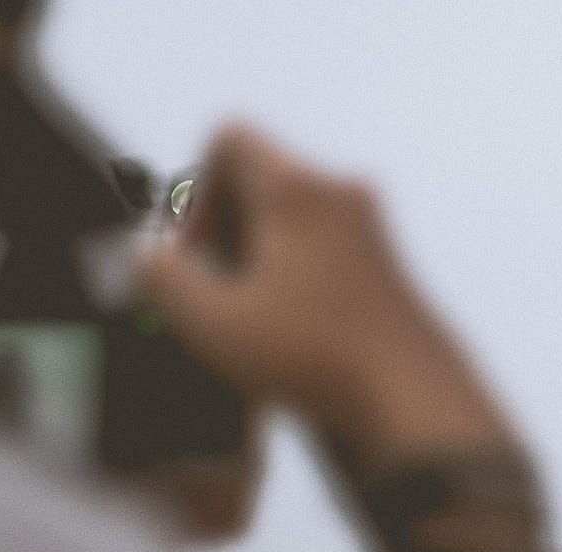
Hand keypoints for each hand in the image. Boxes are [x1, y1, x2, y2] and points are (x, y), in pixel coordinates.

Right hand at [138, 127, 505, 464]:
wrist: (414, 402)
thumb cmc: (316, 361)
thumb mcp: (211, 323)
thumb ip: (162, 279)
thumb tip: (148, 260)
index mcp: (297, 189)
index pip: (230, 139)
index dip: (196, 192)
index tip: (197, 256)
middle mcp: (343, 195)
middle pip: (265, 181)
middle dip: (228, 232)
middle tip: (219, 294)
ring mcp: (375, 233)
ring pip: (299, 221)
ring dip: (264, 262)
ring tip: (254, 323)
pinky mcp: (393, 273)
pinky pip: (330, 254)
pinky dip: (300, 282)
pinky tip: (294, 338)